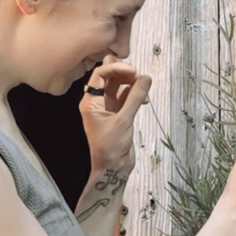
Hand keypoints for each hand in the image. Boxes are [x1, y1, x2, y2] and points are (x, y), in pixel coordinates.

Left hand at [79, 55, 150, 171]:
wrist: (113, 167)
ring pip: (121, 87)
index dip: (116, 68)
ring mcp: (109, 108)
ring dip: (133, 85)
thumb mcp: (123, 120)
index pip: (100, 75)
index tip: (132, 70)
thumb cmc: (110, 147)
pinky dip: (136, 95)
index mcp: (90, 102)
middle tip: (140, 78)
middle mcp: (98, 103)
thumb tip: (145, 78)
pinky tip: (144, 100)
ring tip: (144, 89)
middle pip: (111, 78)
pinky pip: (128, 98)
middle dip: (126, 75)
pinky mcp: (119, 115)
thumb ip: (135, 97)